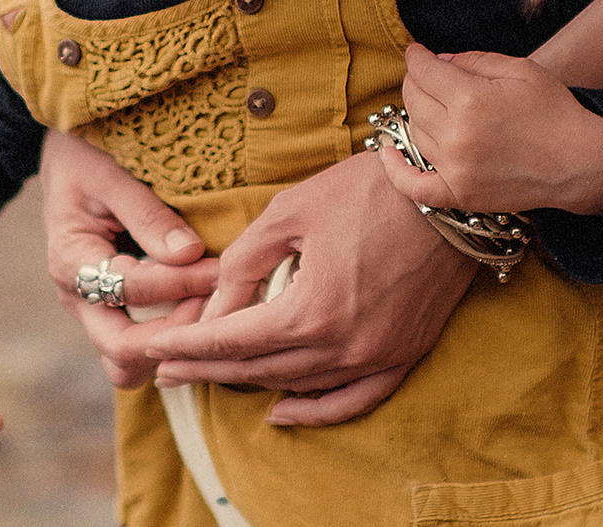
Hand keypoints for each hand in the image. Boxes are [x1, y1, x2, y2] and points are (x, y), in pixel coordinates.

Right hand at [40, 130, 219, 385]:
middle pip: (121, 351)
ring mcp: (90, 311)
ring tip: (209, 314)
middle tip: (216, 305)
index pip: (130, 288)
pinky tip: (199, 316)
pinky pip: (135, 351)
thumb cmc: (84, 161)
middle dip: (175, 335)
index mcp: (71, 259)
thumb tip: (189, 253)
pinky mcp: (108, 314)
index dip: (181, 283)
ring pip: (125, 365)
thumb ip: (146, 214)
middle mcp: (76, 297)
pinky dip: (166, 343)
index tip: (221, 269)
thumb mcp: (110, 175)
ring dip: (169, 348)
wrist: (63, 164)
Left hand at [144, 150, 475, 424]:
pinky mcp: (405, 354)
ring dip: (251, 385)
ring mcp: (379, 356)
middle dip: (207, 370)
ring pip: (299, 386)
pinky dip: (316, 410)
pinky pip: (354, 399)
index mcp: (310, 312)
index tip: (155, 350)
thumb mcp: (287, 214)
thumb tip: (211, 310)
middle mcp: (344, 347)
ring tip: (210, 378)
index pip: (231, 342)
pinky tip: (282, 412)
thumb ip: (243, 266)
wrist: (447, 190)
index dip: (188, 347)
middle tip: (166, 370)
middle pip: (259, 371)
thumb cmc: (364, 191)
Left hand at [378, 44, 602, 215]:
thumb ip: (473, 61)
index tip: (415, 52)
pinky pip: (413, 186)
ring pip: (414, 131)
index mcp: (470, 100)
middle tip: (428, 76)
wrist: (581, 162)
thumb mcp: (519, 69)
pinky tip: (387, 151)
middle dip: (416, 82)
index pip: (423, 72)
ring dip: (417, 114)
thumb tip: (437, 62)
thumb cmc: (554, 111)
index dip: (416, 57)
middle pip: (414, 100)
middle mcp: (457, 136)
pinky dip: (394, 170)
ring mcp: (456, 169)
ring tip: (433, 105)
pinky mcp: (461, 195)